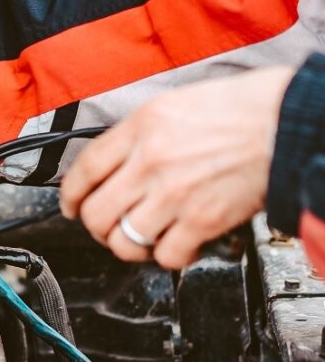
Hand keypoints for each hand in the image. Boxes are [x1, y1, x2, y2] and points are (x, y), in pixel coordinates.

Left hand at [60, 67, 294, 268]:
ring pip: (124, 240)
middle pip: (95, 212)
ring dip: (128, 245)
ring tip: (139, 239)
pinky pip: (166, 256)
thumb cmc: (246, 107)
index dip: (70, 196)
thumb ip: (141, 133)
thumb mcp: (176, 104)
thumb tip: (117, 161)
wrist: (291, 120)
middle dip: (95, 227)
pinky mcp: (202, 220)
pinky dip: (167, 257)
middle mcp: (150, 162)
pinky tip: (176, 245)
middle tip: (105, 227)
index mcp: (141, 128)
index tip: (72, 206)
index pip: (84, 170)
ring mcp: (174, 194)